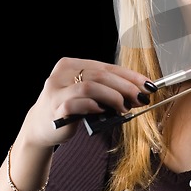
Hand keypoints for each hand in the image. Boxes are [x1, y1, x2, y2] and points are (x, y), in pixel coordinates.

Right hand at [23, 57, 152, 146]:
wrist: (41, 127)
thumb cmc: (71, 108)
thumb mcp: (90, 94)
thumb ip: (108, 89)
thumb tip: (140, 92)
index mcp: (73, 64)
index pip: (108, 67)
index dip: (131, 76)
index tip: (149, 85)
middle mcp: (63, 72)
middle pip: (101, 75)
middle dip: (126, 87)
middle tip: (141, 98)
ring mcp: (57, 89)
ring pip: (90, 86)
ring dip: (113, 97)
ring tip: (124, 107)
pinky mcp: (55, 107)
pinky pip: (77, 103)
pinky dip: (93, 106)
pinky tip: (102, 110)